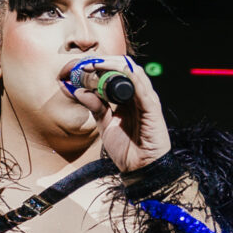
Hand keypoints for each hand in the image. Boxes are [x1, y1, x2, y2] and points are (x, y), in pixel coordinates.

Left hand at [64, 57, 169, 174]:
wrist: (140, 169)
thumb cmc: (127, 149)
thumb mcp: (105, 126)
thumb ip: (95, 108)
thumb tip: (79, 91)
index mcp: (129, 99)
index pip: (117, 74)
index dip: (100, 68)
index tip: (82, 67)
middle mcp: (139, 96)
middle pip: (125, 69)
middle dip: (106, 63)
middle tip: (87, 63)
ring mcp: (147, 101)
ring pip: (134, 73)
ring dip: (115, 66)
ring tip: (97, 64)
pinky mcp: (153, 109)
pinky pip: (142, 88)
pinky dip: (131, 77)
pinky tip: (120, 70)